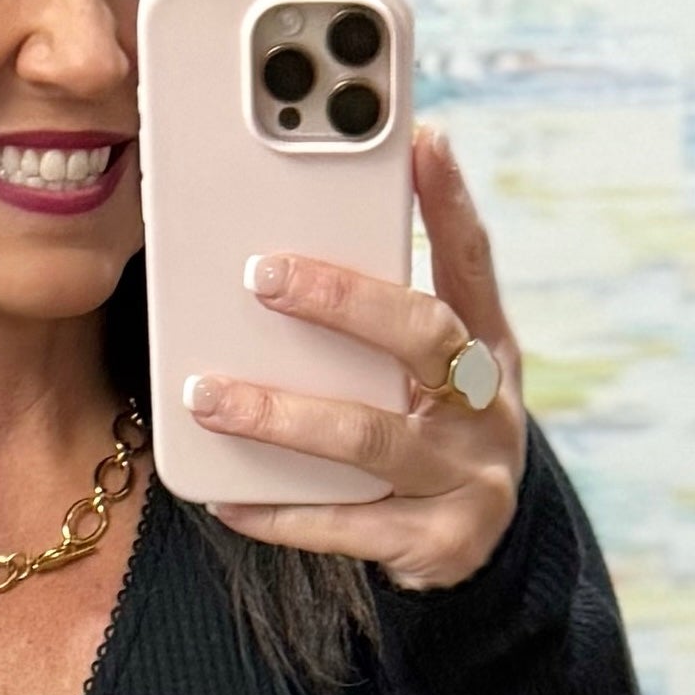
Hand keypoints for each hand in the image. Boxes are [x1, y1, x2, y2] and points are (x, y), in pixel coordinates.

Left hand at [185, 127, 525, 591]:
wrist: (474, 554)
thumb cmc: (427, 437)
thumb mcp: (427, 376)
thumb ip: (381, 325)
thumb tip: (281, 257)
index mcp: (487, 349)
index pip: (471, 263)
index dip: (450, 202)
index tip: (421, 140)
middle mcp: (487, 407)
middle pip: (424, 337)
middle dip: (342, 300)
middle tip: (262, 274)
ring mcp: (469, 478)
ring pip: (370, 437)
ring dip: (281, 415)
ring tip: (208, 396)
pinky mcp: (436, 544)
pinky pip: (345, 525)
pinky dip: (280, 510)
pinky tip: (226, 495)